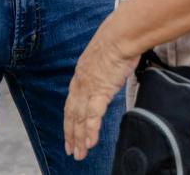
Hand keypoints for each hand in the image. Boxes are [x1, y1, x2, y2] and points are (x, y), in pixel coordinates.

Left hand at [64, 25, 138, 160]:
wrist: (120, 36)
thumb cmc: (117, 41)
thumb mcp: (104, 56)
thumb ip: (103, 68)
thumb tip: (109, 70)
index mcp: (80, 74)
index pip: (71, 102)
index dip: (69, 118)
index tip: (69, 131)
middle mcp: (80, 83)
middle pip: (71, 113)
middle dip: (70, 133)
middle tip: (70, 149)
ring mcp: (88, 88)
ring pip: (79, 119)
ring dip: (78, 138)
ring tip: (78, 154)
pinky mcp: (100, 91)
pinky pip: (93, 117)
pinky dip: (90, 131)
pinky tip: (89, 144)